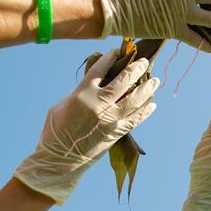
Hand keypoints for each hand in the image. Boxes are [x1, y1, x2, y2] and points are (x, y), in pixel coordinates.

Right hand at [15, 49, 158, 204]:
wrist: (61, 159)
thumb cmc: (56, 131)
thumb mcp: (63, 104)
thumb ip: (81, 91)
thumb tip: (97, 83)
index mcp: (83, 93)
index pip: (101, 69)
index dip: (110, 58)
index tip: (118, 51)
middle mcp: (100, 104)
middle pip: (124, 81)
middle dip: (136, 69)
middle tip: (145, 62)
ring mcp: (111, 119)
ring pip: (135, 99)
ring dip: (147, 89)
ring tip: (155, 81)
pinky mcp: (117, 133)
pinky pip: (137, 119)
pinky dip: (146, 111)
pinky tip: (152, 104)